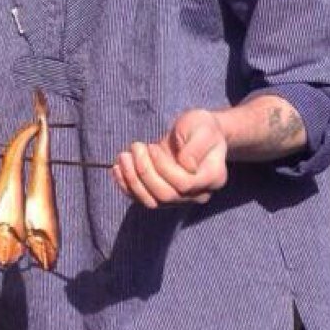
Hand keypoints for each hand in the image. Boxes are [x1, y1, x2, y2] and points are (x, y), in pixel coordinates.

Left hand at [112, 109, 228, 208]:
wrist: (196, 134)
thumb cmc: (201, 128)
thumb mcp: (203, 128)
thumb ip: (196, 146)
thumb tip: (185, 164)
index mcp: (212, 177)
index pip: (184, 184)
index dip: (164, 168)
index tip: (152, 147)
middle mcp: (197, 194)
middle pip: (166, 195)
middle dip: (145, 172)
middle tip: (135, 147)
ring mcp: (179, 198)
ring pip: (152, 201)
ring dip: (132, 180)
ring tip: (123, 156)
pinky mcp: (162, 195)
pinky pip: (142, 198)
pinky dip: (126, 186)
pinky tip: (117, 168)